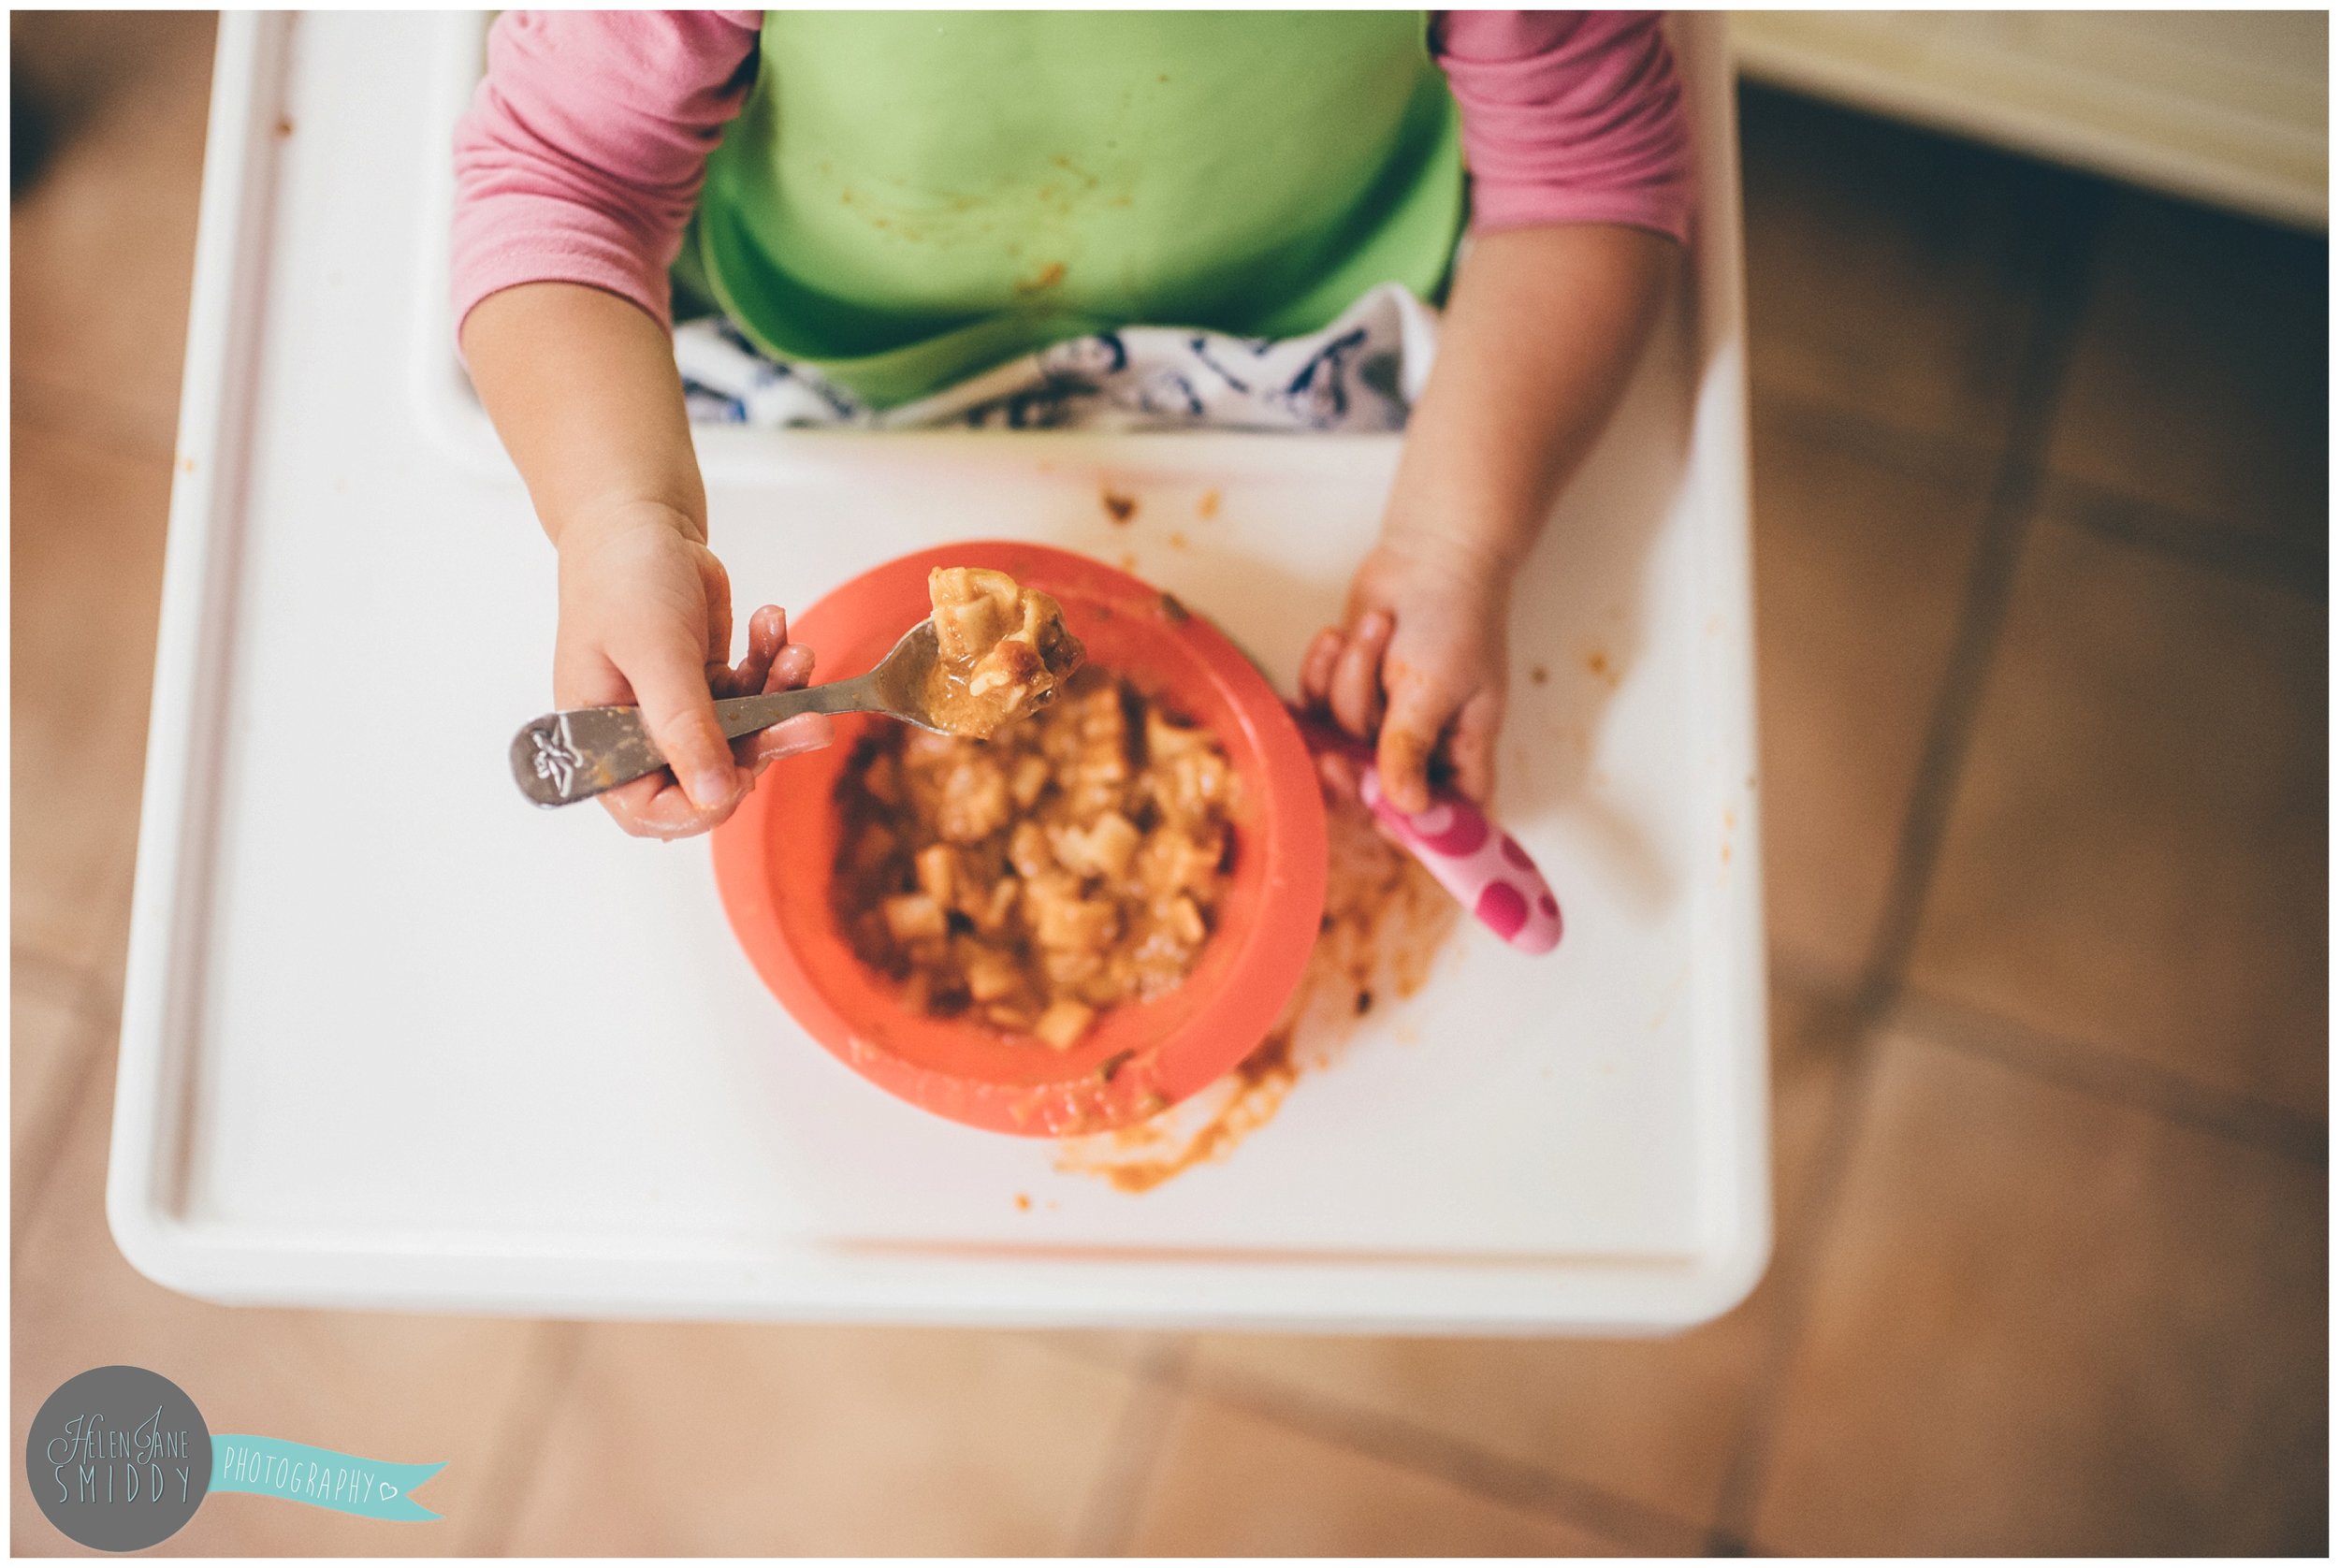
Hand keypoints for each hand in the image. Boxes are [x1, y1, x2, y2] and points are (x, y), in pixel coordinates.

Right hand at [554, 504, 832, 839]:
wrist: (639, 520)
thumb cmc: (622, 577)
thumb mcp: (654, 651)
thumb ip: (685, 725)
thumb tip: (716, 794)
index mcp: (602, 742)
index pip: (649, 810)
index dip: (702, 805)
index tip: (746, 773)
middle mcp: (639, 737)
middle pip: (712, 777)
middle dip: (765, 744)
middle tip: (810, 719)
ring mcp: (678, 713)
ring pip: (745, 737)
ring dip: (779, 700)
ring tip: (798, 656)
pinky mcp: (710, 686)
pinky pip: (755, 697)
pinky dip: (772, 666)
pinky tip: (773, 626)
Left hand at [1299, 533, 1507, 815]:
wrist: (1428, 550)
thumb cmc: (1454, 614)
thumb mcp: (1435, 687)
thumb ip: (1412, 747)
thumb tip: (1405, 807)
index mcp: (1462, 752)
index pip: (1446, 820)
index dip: (1411, 830)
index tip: (1376, 813)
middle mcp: (1422, 746)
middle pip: (1375, 794)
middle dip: (1349, 769)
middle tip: (1333, 759)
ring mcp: (1380, 722)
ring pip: (1340, 739)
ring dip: (1347, 684)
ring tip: (1376, 632)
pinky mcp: (1345, 694)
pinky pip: (1315, 707)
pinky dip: (1322, 670)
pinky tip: (1341, 634)